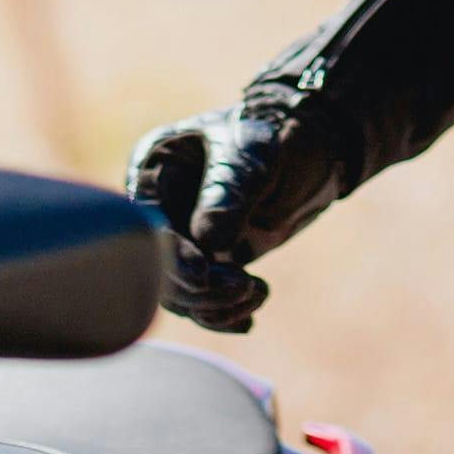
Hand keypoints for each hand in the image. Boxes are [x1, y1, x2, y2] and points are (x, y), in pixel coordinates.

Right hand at [127, 96, 356, 332]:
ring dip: (217, 305)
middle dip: (200, 288)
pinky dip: (224, 314)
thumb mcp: (253, 154)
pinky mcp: (205, 263)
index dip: (170, 254)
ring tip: (259, 291)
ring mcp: (181, 239)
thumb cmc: (274, 138)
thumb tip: (206, 239)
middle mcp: (159, 208)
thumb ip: (228, 189)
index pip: (146, 223)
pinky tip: (249, 315)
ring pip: (181, 292)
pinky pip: (202, 301)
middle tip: (245, 285)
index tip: (202, 274)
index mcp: (155, 169)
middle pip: (158, 268)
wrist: (306, 151)